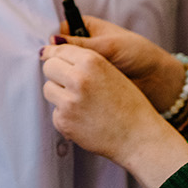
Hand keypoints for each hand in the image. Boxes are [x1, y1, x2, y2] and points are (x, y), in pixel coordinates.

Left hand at [40, 42, 187, 187]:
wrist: (139, 137)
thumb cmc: (129, 105)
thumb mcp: (111, 72)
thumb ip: (84, 63)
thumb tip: (51, 54)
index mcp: (91, 61)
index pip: (59, 50)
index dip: (55, 55)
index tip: (51, 58)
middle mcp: (78, 78)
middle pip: (49, 67)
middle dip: (56, 74)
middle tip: (69, 83)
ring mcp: (69, 102)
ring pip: (48, 89)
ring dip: (59, 94)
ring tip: (81, 103)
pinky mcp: (63, 121)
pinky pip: (55, 112)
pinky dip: (66, 116)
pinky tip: (85, 120)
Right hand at [52, 15, 186, 112]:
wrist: (157, 80)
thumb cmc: (138, 54)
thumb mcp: (108, 46)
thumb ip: (80, 45)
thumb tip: (52, 41)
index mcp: (86, 28)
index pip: (59, 32)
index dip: (54, 42)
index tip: (49, 53)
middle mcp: (83, 46)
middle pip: (59, 52)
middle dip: (57, 61)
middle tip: (58, 70)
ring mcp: (85, 66)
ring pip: (64, 69)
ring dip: (65, 76)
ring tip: (68, 81)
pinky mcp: (88, 82)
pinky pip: (73, 83)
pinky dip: (71, 87)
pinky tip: (72, 91)